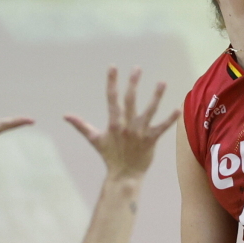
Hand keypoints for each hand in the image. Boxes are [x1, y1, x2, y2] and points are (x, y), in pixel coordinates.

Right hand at [64, 67, 179, 181]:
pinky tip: (178, 108)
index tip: (113, 67)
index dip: (112, 82)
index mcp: (114, 123)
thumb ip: (81, 126)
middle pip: (130, 100)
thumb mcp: (95, 139)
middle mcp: (127, 125)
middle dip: (133, 83)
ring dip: (156, 96)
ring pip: (149, 111)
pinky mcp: (151, 140)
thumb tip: (65, 116)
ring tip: (162, 82)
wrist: (124, 175)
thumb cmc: (110, 157)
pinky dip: (170, 119)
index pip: (111, 98)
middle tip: (137, 68)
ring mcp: (140, 132)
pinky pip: (162, 127)